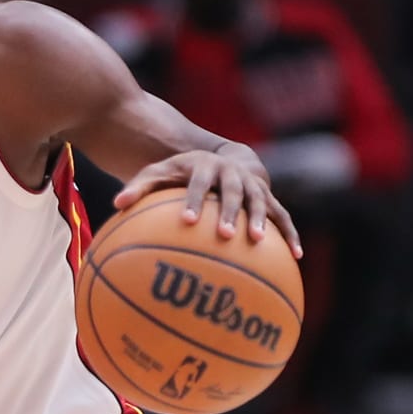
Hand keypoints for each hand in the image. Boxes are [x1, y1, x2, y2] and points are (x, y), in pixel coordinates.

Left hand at [113, 148, 301, 256]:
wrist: (224, 156)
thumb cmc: (183, 172)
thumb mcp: (159, 172)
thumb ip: (139, 187)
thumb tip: (115, 204)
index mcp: (205, 166)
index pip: (198, 182)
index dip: (194, 199)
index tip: (188, 220)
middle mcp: (233, 174)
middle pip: (233, 192)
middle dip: (230, 212)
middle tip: (224, 235)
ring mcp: (254, 186)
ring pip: (262, 202)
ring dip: (262, 221)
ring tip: (258, 242)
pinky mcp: (269, 199)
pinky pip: (283, 216)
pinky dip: (291, 234)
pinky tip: (297, 256)